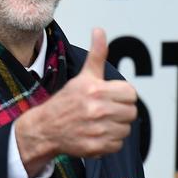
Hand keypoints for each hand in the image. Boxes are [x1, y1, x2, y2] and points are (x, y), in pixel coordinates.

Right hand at [15, 28, 136, 176]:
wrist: (46, 127)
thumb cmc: (67, 100)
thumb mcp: (83, 76)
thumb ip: (97, 54)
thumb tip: (99, 30)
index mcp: (97, 90)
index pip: (131, 94)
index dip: (123, 95)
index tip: (111, 96)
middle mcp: (97, 110)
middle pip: (131, 112)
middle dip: (121, 111)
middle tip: (106, 110)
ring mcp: (97, 130)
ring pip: (126, 129)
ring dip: (117, 127)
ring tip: (101, 122)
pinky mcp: (96, 147)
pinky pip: (118, 144)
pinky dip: (110, 142)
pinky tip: (98, 134)